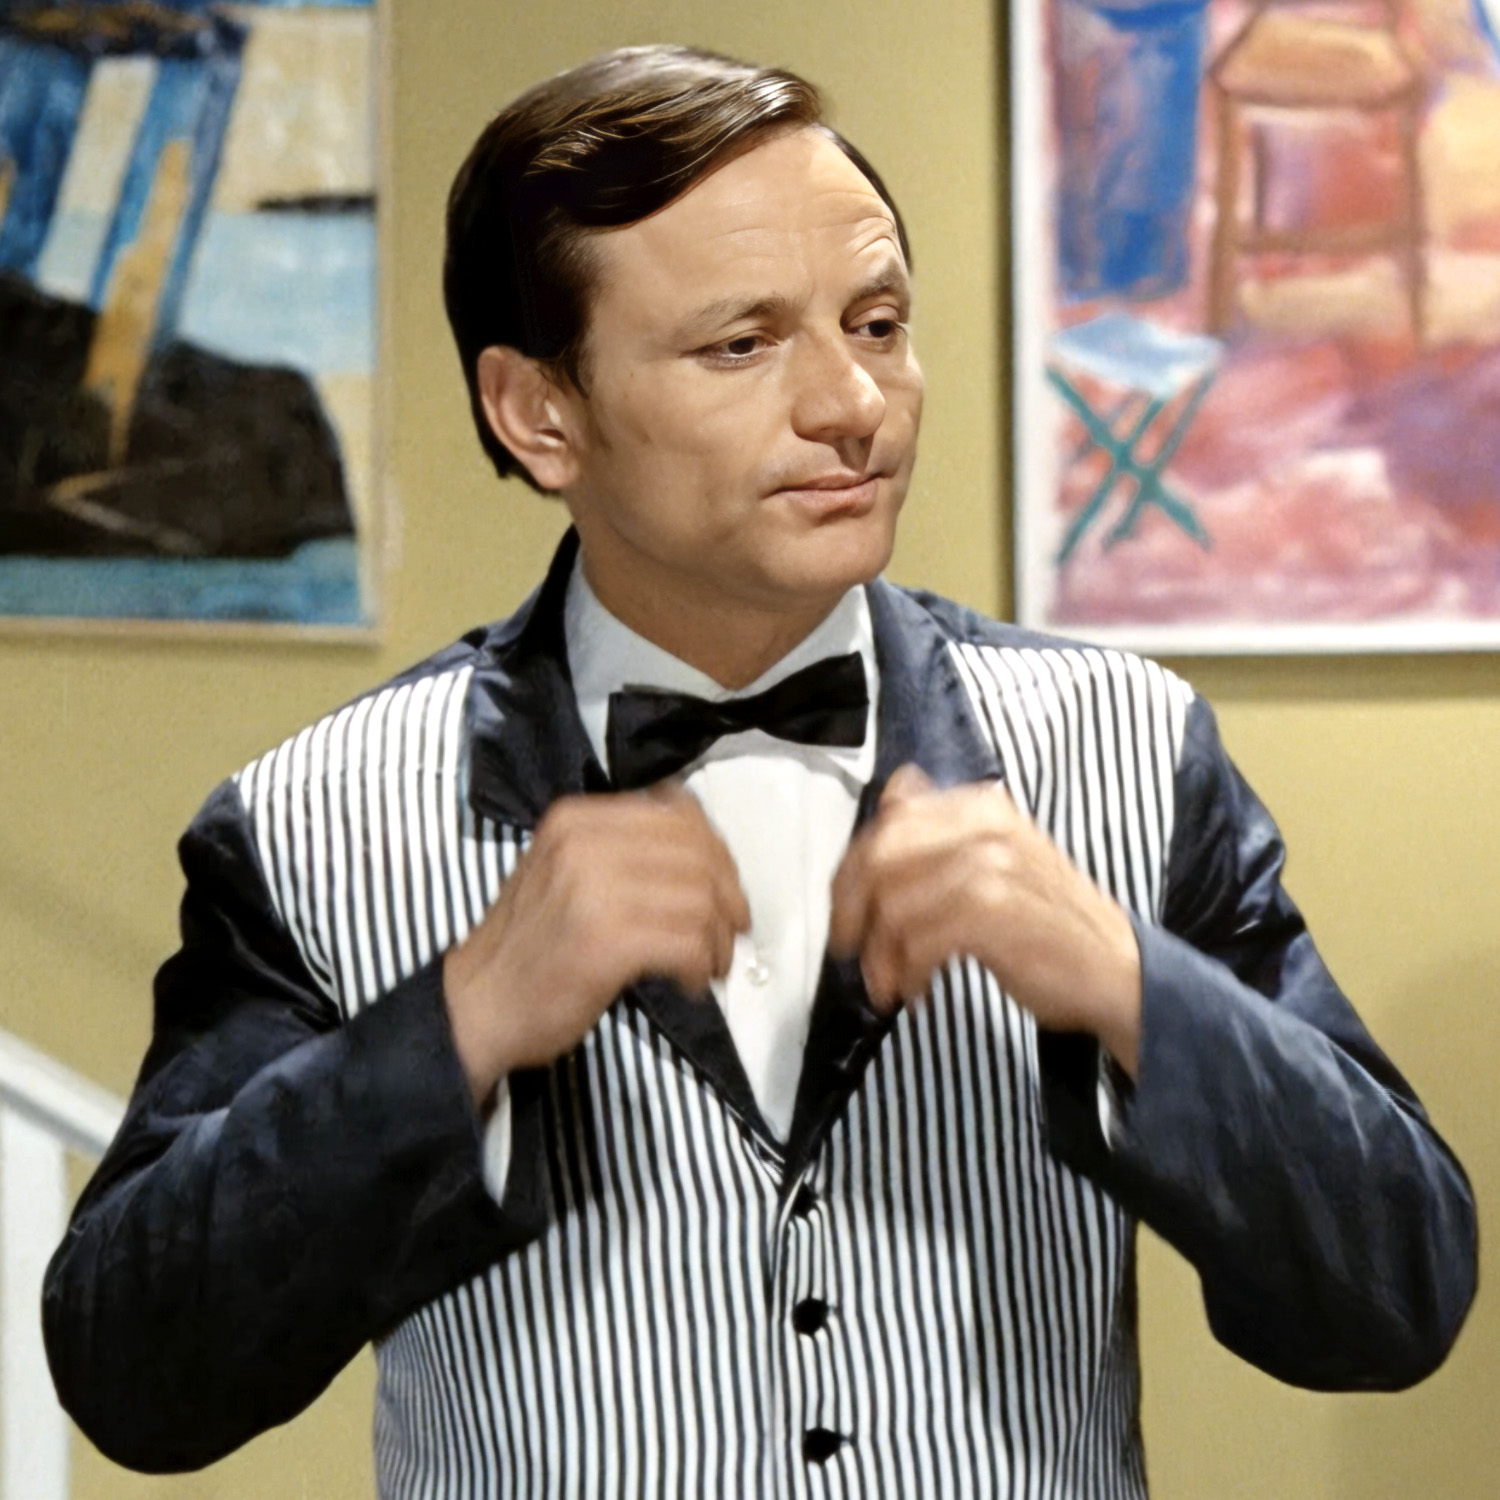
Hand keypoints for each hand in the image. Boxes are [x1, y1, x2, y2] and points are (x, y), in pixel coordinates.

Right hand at [442, 785, 750, 1106]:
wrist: (478, 1004)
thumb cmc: (530, 945)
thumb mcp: (565, 871)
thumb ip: (623, 850)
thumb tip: (706, 856)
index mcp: (576, 817)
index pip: (678, 812)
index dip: (717, 852)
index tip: (724, 891)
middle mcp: (583, 843)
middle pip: (696, 853)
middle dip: (727, 896)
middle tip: (728, 934)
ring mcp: (593, 890)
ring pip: (699, 897)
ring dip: (716, 938)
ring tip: (708, 965)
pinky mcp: (605, 941)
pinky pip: (686, 940)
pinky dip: (700, 964)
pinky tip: (689, 983)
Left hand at [829, 765, 1141, 1075]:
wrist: (1117, 972)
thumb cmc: (1047, 923)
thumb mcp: (996, 860)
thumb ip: (943, 830)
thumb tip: (889, 795)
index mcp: (981, 805)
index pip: (888, 820)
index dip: (852, 870)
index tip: (846, 912)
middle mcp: (985, 824)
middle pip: (880, 856)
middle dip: (851, 910)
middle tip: (851, 952)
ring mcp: (990, 866)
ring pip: (893, 904)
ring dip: (880, 956)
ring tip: (889, 985)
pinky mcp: (994, 913)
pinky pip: (917, 941)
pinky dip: (905, 974)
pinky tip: (916, 993)